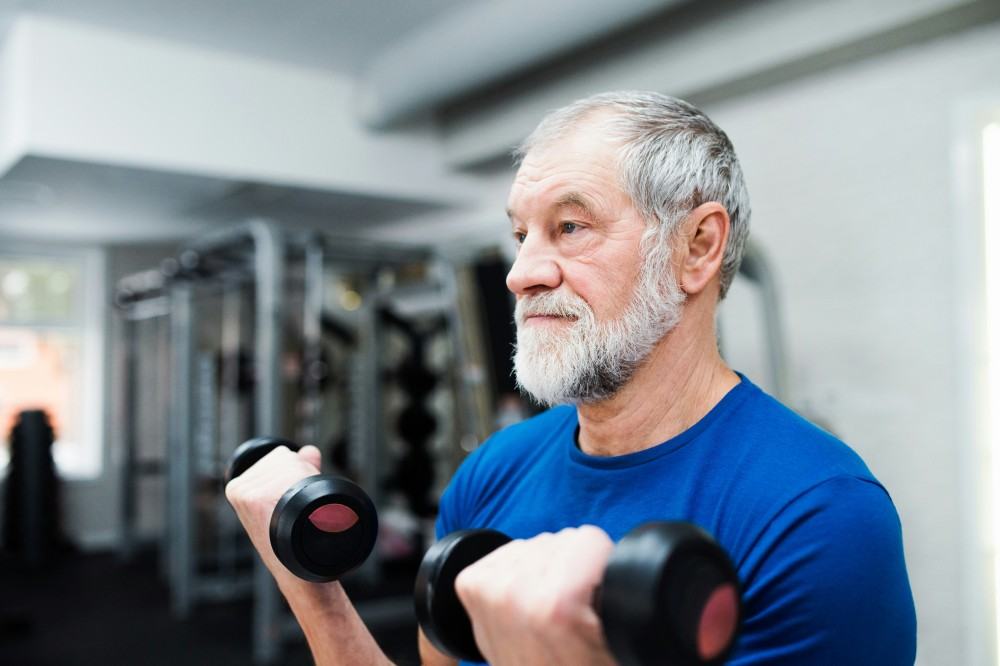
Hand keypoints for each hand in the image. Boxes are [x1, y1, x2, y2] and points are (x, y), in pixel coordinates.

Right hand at [224, 444, 321, 582]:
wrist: (298, 571)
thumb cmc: (293, 541)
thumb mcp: (284, 502)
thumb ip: (294, 469)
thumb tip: (309, 450)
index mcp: (237, 487)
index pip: (278, 457)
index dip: (292, 477)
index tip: (290, 504)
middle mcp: (240, 487)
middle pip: (285, 457)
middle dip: (299, 476)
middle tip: (298, 509)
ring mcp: (249, 492)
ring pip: (294, 461)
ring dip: (307, 480)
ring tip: (300, 511)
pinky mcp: (260, 497)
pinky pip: (300, 467)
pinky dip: (312, 481)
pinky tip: (305, 506)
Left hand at [454, 526, 616, 665]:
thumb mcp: (618, 639)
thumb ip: (619, 591)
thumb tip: (622, 563)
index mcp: (558, 603)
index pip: (588, 539)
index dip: (600, 568)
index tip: (594, 600)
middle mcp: (517, 593)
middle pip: (560, 540)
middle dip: (570, 570)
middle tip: (570, 612)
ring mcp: (489, 589)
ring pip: (534, 545)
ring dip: (543, 570)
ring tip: (546, 611)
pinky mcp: (472, 586)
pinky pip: (506, 552)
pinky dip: (517, 570)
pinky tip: (524, 602)